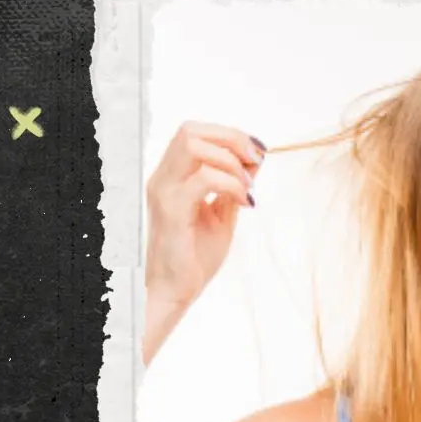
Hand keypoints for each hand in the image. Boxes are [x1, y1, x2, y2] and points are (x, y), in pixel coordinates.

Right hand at [144, 121, 264, 307]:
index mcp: (172, 176)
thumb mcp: (222, 213)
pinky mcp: (171, 210)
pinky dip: (231, 184)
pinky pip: (203, 178)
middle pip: (191, 130)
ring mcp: (164, 192)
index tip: (257, 153)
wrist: (175, 291)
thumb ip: (234, 184)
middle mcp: (163, 178)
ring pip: (193, 145)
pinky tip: (244, 203)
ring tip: (248, 188)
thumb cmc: (194, 256)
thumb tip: (256, 157)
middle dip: (231, 139)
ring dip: (231, 161)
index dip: (229, 134)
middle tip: (255, 162)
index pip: (194, 132)